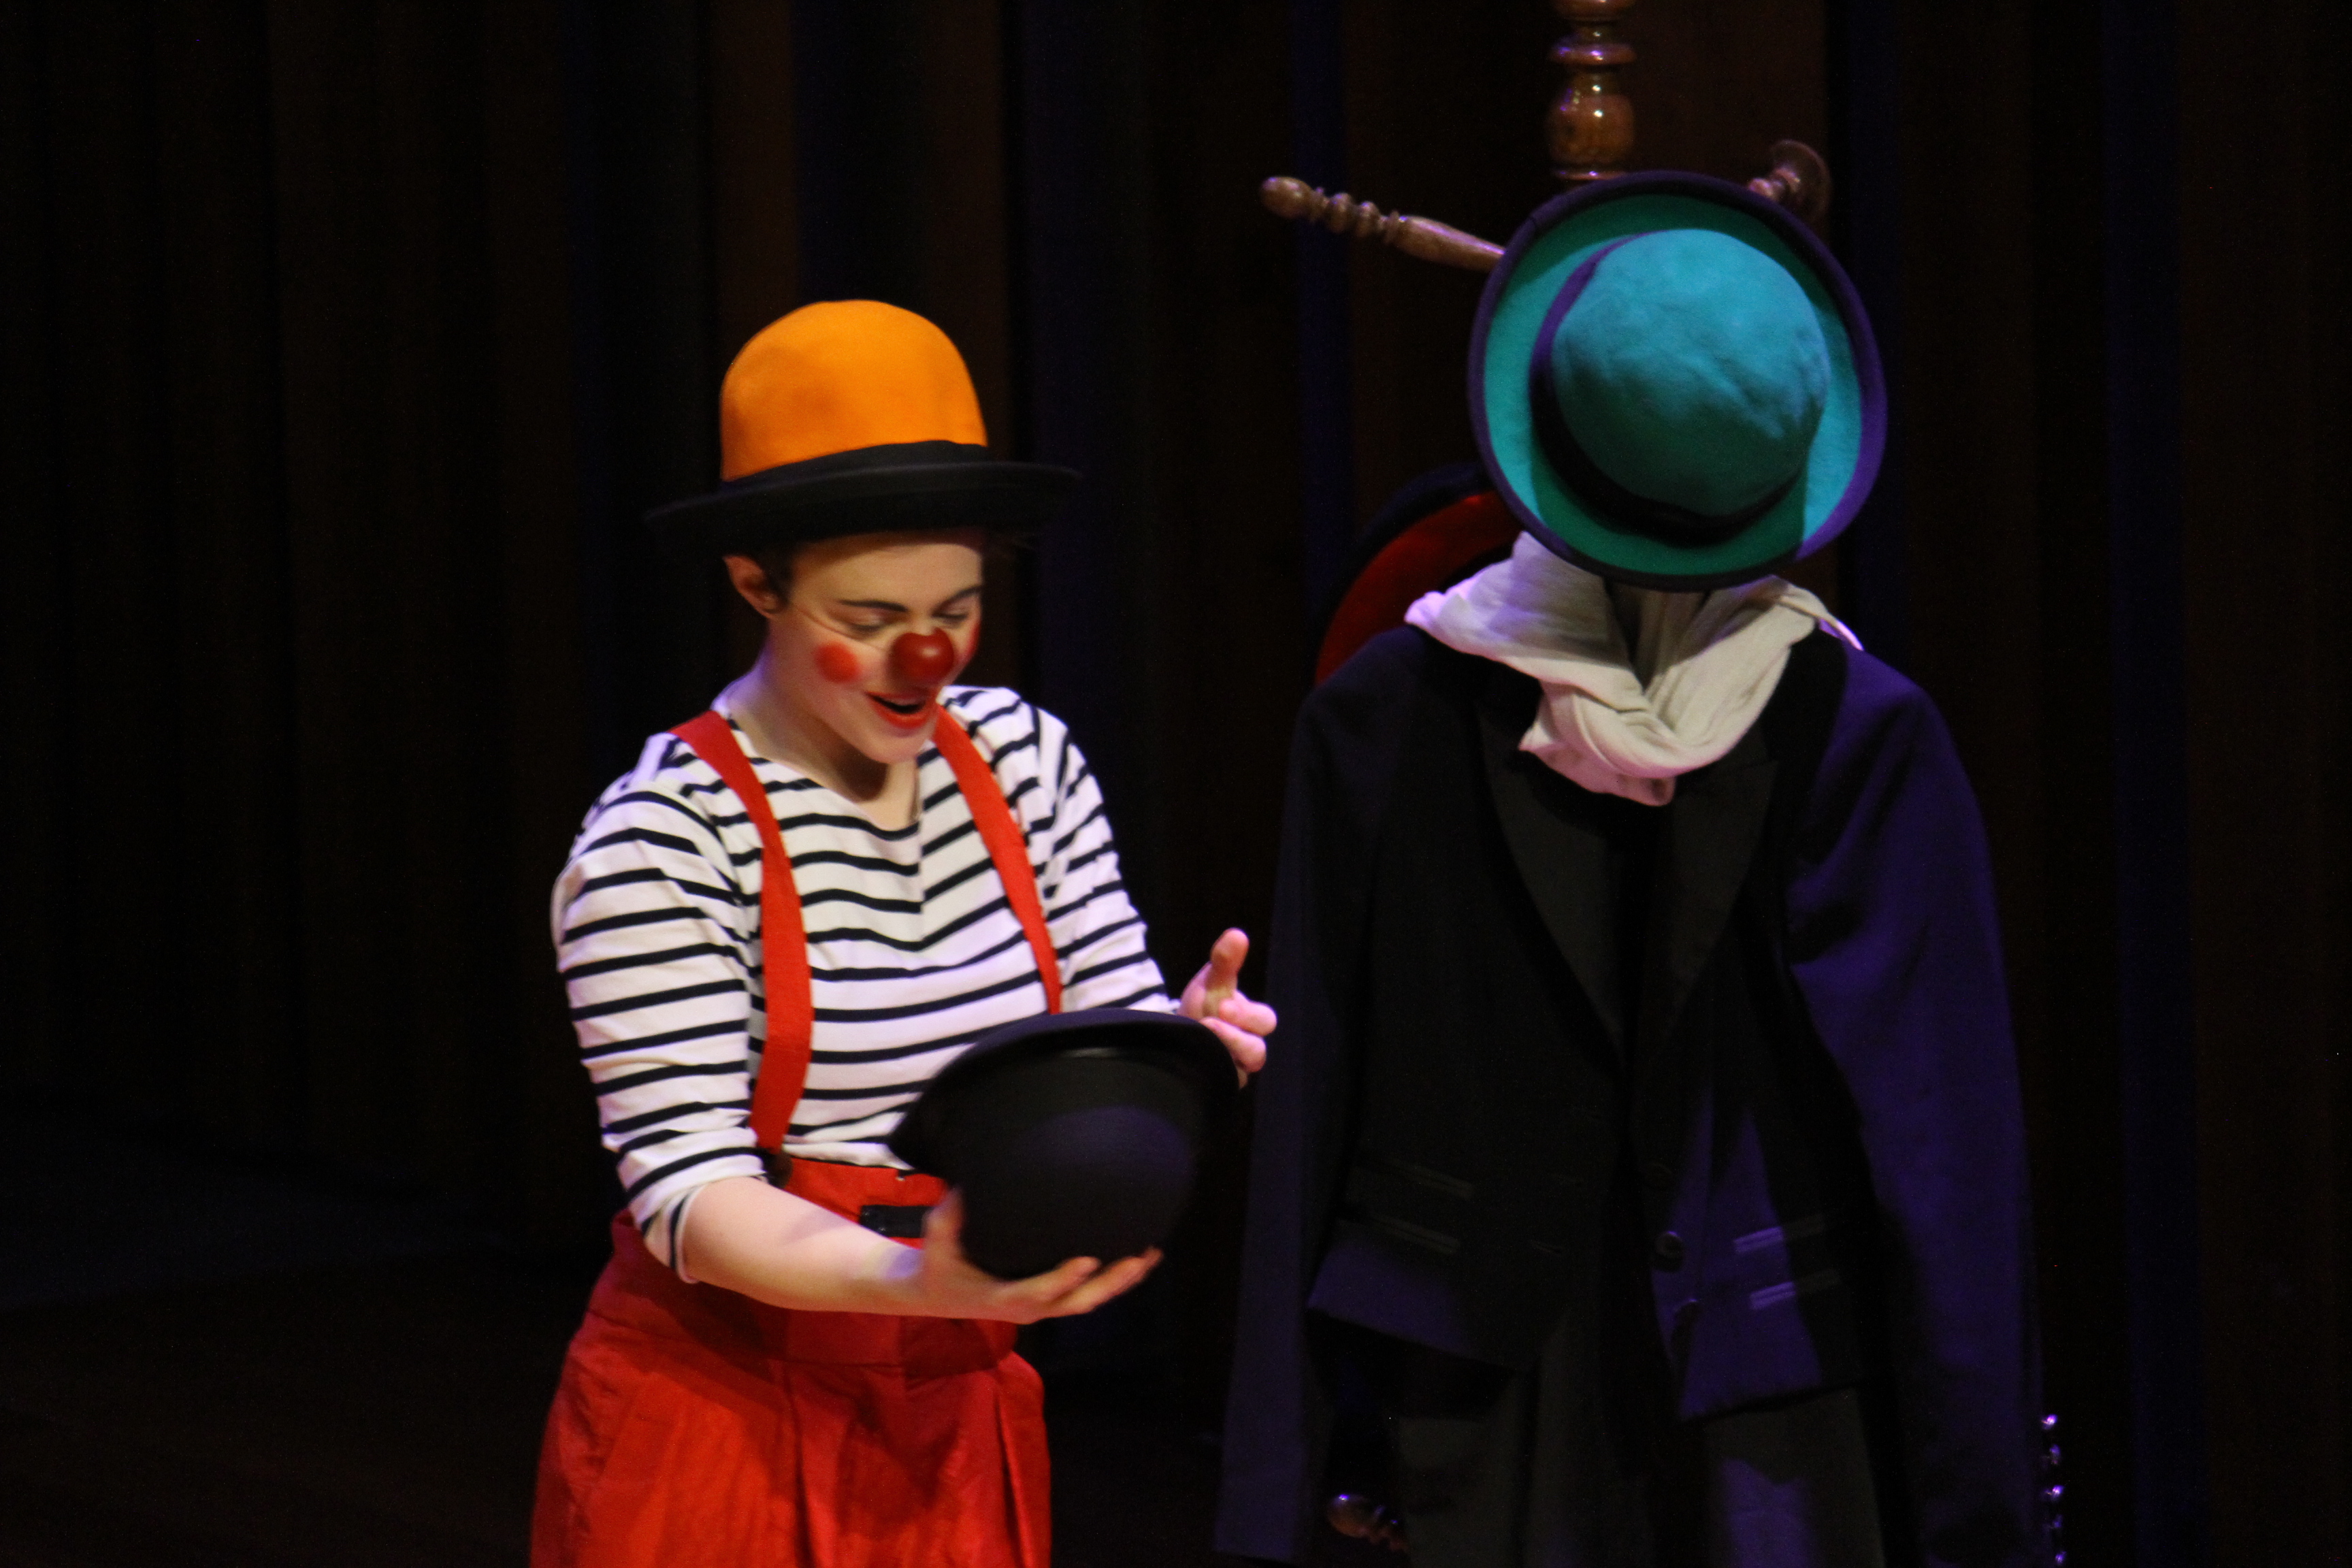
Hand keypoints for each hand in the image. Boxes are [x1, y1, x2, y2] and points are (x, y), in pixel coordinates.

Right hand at [886, 1191, 1160, 1323]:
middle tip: (1139, 1257)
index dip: (1063, 1280)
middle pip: (1078, 1302)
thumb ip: (947, 1219)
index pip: (1038, 1293)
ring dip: (1122, 1281)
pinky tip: (1138, 1257)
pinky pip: (1087, 1293)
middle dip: (1111, 1282)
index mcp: (1002, 1299)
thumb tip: (964, 1189)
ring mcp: (1043, 1307)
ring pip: (1090, 1300)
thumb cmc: (938, 1266)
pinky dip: (1115, 1279)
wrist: (936, 1294)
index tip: (1088, 1262)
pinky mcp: (1051, 1300)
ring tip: (1150, 1254)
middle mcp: (1029, 1309)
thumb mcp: (934, 1242)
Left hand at [1180, 927, 1275, 1080]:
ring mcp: (1232, 1070)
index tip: (1222, 1004)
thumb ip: (1225, 961)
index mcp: (1251, 1023)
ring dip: (1222, 1051)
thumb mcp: (1211, 983)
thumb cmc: (1202, 1007)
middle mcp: (1247, 1049)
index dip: (1247, 1015)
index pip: (1264, 1021)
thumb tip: (1237, 933)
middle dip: (1236, 1036)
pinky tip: (1193, 1059)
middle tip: (1214, 1020)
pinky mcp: (1217, 1085)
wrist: (1175, 1038)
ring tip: (1201, 1034)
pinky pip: (1220, 1084)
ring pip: (1241, 1071)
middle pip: (1257, 1051)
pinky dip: (1209, 1070)